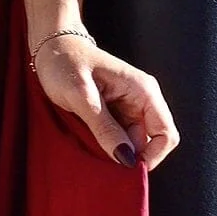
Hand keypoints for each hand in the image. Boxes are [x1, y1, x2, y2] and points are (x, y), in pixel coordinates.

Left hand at [29, 28, 178, 170]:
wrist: (50, 48)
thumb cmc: (64, 63)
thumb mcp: (81, 96)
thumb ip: (104, 128)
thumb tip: (127, 159)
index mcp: (144, 91)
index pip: (166, 134)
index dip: (151, 156)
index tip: (124, 167)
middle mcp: (142, 100)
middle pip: (148, 143)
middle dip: (126, 155)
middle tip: (95, 154)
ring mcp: (129, 107)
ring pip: (131, 144)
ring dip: (112, 150)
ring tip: (86, 141)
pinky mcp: (115, 114)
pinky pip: (118, 138)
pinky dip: (105, 145)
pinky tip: (86, 138)